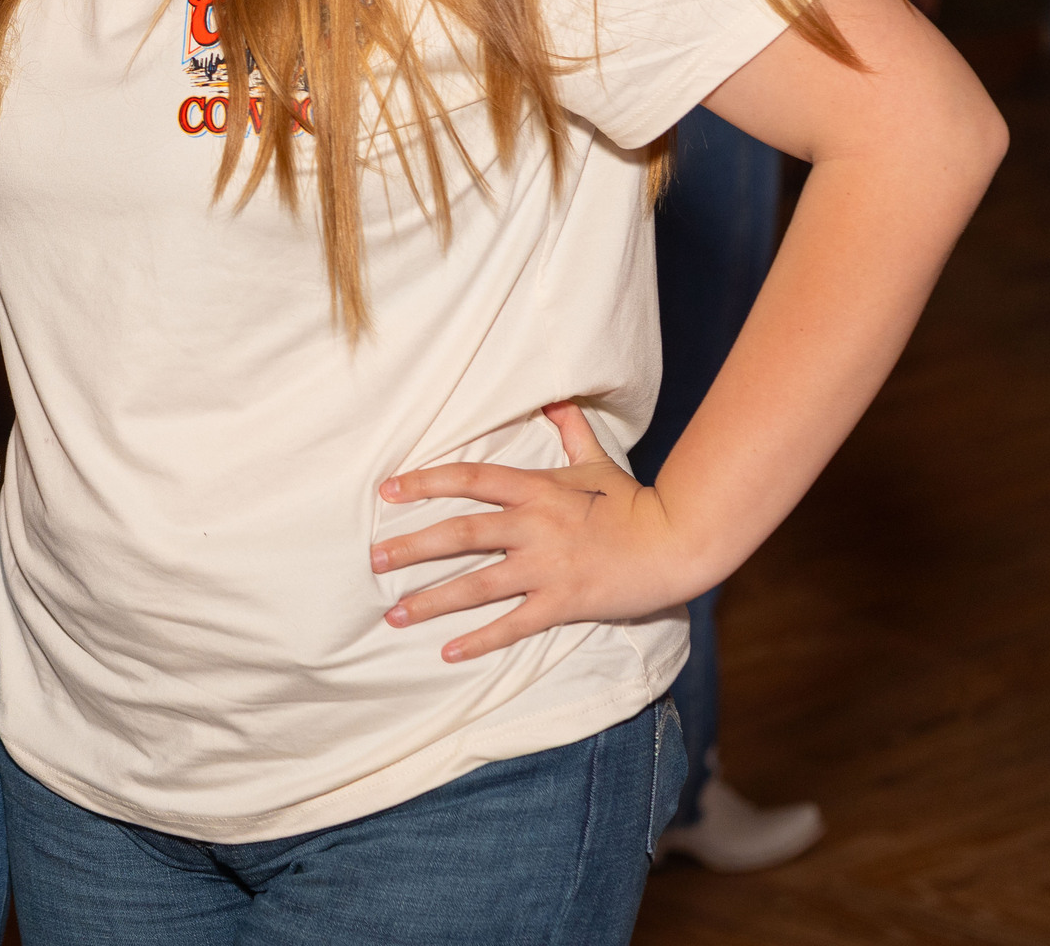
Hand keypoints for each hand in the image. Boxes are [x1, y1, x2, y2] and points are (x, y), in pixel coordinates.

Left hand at [370, 402, 708, 662]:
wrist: (676, 543)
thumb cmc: (633, 500)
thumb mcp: (597, 460)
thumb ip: (571, 431)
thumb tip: (557, 398)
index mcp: (536, 490)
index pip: (469, 479)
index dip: (425, 482)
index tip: (387, 491)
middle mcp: (534, 527)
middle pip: (460, 534)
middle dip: (412, 547)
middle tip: (373, 559)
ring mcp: (546, 568)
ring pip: (477, 585)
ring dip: (432, 600)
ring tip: (394, 614)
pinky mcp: (562, 604)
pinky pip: (513, 624)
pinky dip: (479, 639)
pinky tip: (447, 650)